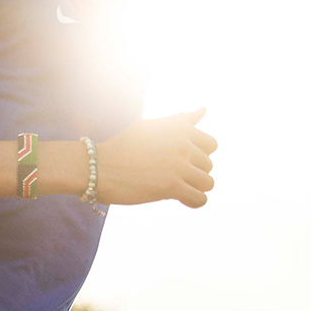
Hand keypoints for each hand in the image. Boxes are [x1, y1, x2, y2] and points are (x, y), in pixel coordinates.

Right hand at [94, 108, 217, 207]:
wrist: (99, 167)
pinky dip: (193, 201)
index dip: (197, 155)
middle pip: (208, 165)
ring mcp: (178, 165)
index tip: (179, 161)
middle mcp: (183, 143)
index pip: (211, 144)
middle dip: (194, 172)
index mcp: (180, 128)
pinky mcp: (171, 186)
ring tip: (176, 188)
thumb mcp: (152, 126)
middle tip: (172, 176)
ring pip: (208, 182)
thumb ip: (180, 120)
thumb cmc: (123, 147)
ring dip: (195, 188)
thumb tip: (204, 108)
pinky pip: (200, 199)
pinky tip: (180, 198)